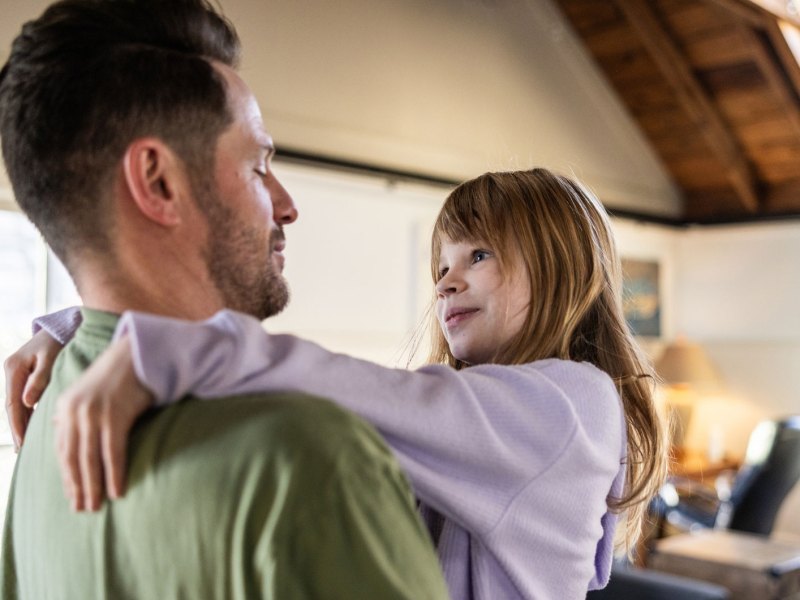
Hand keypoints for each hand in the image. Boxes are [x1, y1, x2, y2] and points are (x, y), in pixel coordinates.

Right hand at [4, 329, 63, 449]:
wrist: (62, 326)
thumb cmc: (59, 339)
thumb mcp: (51, 356)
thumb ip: (40, 378)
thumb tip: (28, 402)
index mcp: (14, 367)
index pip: (13, 402)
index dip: (17, 424)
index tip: (22, 442)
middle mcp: (11, 372)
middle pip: (12, 406)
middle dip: (17, 428)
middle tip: (22, 450)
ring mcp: (16, 375)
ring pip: (18, 405)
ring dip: (22, 424)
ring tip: (26, 446)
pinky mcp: (25, 378)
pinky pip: (25, 400)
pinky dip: (28, 414)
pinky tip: (33, 429)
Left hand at [54, 336, 153, 511]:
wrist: (138, 353)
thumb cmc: (117, 376)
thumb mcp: (87, 393)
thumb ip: (72, 413)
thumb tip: (59, 431)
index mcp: (64, 408)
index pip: (62, 450)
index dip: (67, 476)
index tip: (73, 495)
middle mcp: (74, 412)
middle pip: (73, 458)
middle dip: (77, 486)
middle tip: (83, 509)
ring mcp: (94, 414)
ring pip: (90, 459)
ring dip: (93, 486)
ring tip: (96, 506)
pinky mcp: (115, 415)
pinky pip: (113, 452)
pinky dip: (113, 474)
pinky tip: (116, 490)